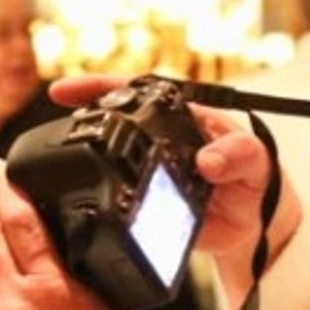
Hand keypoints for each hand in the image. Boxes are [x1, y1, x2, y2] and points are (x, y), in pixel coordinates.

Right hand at [49, 74, 303, 291]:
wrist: (254, 223)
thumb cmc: (257, 178)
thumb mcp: (256, 162)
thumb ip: (240, 154)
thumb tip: (210, 161)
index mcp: (185, 116)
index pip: (141, 91)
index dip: (103, 86)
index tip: (69, 90)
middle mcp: (162, 137)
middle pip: (113, 117)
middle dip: (80, 113)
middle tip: (52, 110)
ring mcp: (149, 167)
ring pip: (108, 153)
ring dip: (81, 152)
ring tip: (53, 152)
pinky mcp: (144, 199)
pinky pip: (114, 192)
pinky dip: (94, 192)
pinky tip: (73, 195)